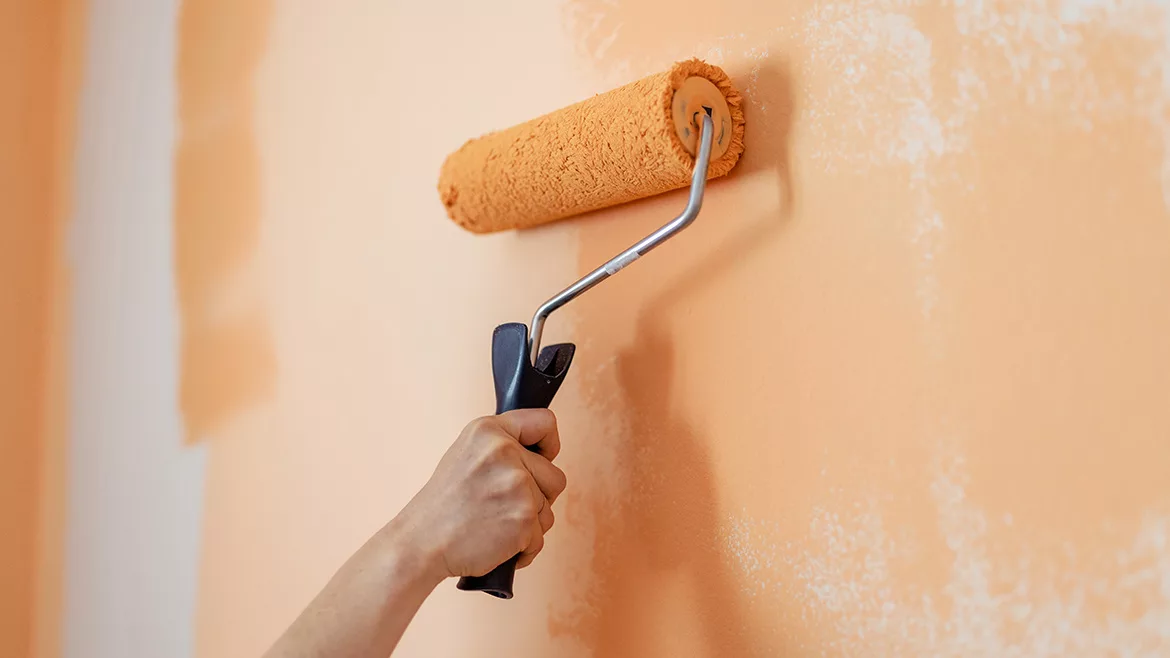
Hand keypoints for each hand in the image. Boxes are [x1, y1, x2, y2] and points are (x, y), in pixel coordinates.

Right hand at [394, 409, 566, 580]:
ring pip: (548, 509)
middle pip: (555, 476)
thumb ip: (502, 447)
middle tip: (502, 507)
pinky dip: (523, 548)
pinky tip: (496, 544)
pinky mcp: (524, 517)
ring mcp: (516, 484)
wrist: (421, 543)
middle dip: (538, 497)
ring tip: (494, 525)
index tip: (540, 461)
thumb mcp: (466, 455)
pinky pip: (540, 537)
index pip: (545, 422)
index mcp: (488, 430)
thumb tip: (542, 455)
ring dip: (528, 524)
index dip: (548, 446)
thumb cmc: (442, 506)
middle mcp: (504, 451)